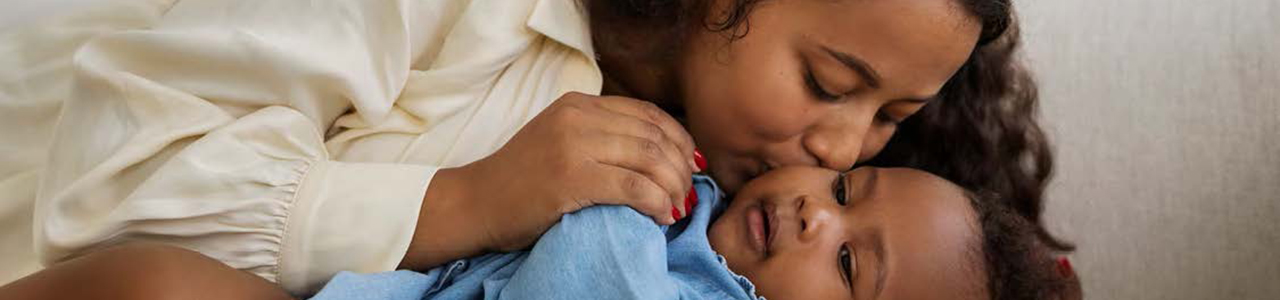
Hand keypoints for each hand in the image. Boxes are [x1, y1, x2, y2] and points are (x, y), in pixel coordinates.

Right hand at [402, 92, 697, 268]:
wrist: (476, 203)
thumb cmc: (520, 181)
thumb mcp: (561, 139)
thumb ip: (601, 136)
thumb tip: (663, 153)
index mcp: (578, 103)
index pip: (647, 113)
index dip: (679, 138)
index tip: (691, 164)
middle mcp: (578, 117)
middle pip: (654, 136)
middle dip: (681, 167)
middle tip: (689, 194)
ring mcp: (574, 145)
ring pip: (650, 160)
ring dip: (673, 187)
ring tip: (678, 208)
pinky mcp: (572, 178)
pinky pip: (634, 187)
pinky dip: (657, 203)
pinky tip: (662, 216)